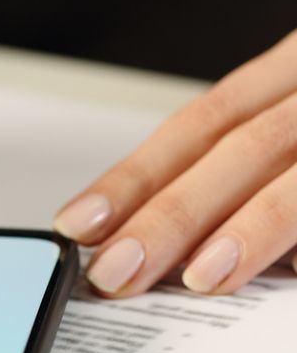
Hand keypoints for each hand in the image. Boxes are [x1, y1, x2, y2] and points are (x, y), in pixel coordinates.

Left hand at [53, 29, 296, 296]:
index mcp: (288, 75)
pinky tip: (291, 271)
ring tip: (201, 277)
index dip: (133, 176)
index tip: (77, 224)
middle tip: (117, 271)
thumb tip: (163, 238)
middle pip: (237, 146)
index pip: (196, 125)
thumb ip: (243, 168)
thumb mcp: (293, 122)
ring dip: (248, 227)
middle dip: (170, 214)